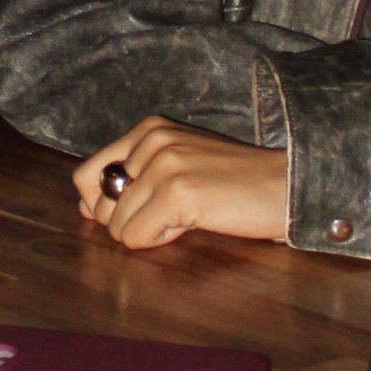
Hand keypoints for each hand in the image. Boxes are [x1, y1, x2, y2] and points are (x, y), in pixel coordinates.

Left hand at [75, 119, 288, 249]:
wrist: (285, 185)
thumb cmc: (234, 183)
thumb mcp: (177, 166)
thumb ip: (131, 179)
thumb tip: (84, 208)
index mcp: (148, 130)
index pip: (85, 176)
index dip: (104, 205)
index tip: (141, 209)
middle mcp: (151, 140)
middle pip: (98, 206)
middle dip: (129, 221)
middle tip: (173, 212)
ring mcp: (163, 165)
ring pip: (116, 226)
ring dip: (150, 231)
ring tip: (187, 215)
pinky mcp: (176, 192)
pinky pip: (135, 237)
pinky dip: (160, 240)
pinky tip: (192, 223)